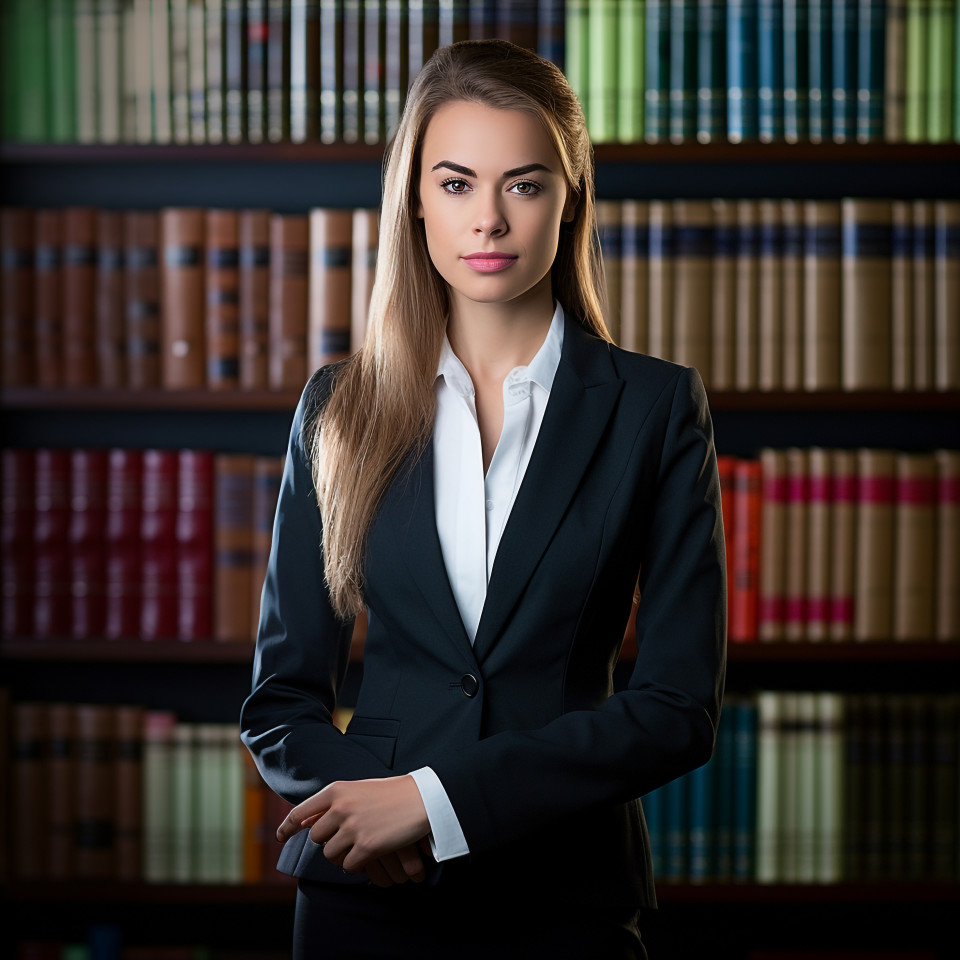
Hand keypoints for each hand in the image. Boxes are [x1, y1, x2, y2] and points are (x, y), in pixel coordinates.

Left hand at [277, 776, 431, 883]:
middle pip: (317, 837)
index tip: (280, 837)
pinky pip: (349, 866)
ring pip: (331, 855)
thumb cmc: (393, 792)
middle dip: (329, 841)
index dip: (287, 827)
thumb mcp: (359, 789)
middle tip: (348, 838)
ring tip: (361, 845)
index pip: (301, 812)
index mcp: (337, 790)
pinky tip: (370, 854)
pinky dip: (357, 864)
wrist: (423, 799)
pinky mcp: (366, 846)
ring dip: (343, 855)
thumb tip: (307, 823)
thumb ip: (334, 802)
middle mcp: (340, 808)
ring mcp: (352, 828)